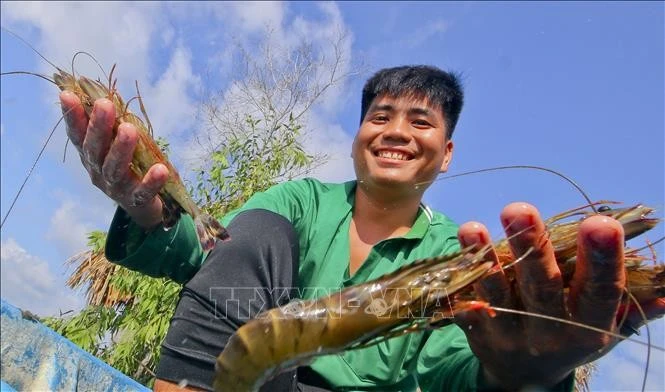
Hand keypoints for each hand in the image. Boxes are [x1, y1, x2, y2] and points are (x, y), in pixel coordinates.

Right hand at [60, 91, 167, 229]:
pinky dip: (151, 181)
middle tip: (105, 104)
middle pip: (94, 149)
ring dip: (121, 148)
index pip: (77, 134)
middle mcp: (98, 171)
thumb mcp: (117, 144)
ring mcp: (116, 187)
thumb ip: (113, 125)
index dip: (72, 116)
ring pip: (115, 168)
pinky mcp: (136, 200)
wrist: (142, 206)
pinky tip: (161, 169)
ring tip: (129, 129)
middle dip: (98, 126)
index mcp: (91, 155)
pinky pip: (143, 191)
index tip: (68, 95)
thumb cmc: (129, 166)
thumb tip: (107, 94)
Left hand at [455, 202, 626, 389]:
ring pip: (495, 295)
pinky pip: (464, 306)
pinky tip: (452, 256)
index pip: (599, 293)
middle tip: (520, 209)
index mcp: (587, 327)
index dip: (602, 261)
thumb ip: (634, 306)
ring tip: (472, 228)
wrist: (522, 377)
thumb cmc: (571, 337)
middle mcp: (547, 332)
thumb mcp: (606, 327)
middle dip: (532, 247)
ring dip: (484, 261)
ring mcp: (507, 333)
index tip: (601, 224)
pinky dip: (457, 282)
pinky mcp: (475, 331)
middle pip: (540, 288)